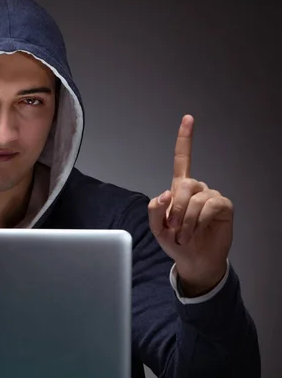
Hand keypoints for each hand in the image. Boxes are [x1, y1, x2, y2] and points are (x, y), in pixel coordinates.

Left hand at [148, 115, 232, 296]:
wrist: (193, 259)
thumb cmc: (175, 241)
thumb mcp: (156, 227)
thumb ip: (155, 209)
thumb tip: (166, 193)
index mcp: (179, 189)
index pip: (182, 159)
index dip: (185, 139)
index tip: (188, 119)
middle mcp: (197, 188)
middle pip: (184, 185)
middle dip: (176, 208)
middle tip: (173, 228)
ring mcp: (211, 196)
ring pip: (196, 199)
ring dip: (186, 220)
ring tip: (183, 235)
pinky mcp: (224, 206)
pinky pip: (209, 207)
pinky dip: (198, 222)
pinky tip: (196, 231)